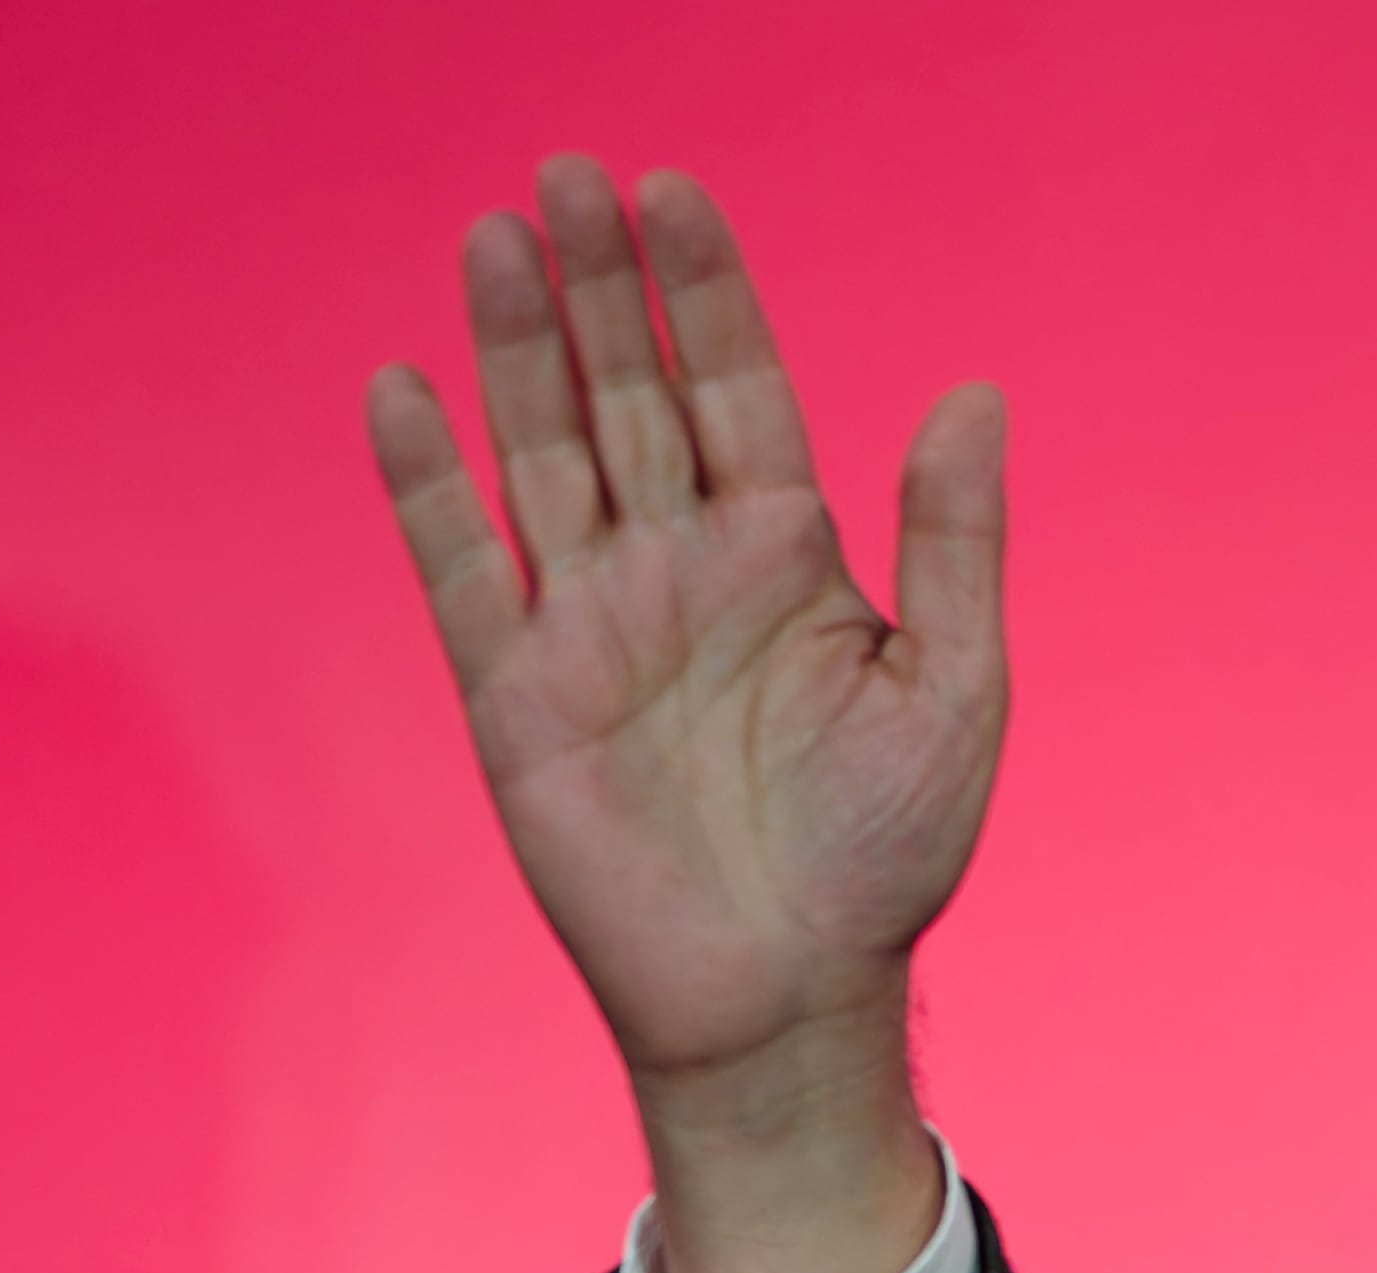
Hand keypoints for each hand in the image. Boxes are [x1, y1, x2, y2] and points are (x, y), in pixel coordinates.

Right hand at [366, 160, 1000, 1272]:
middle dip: (600, 287)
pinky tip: (401, 388)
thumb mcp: (955, 688)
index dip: (707, 293)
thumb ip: (955, 542)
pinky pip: (462, 562)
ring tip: (497, 236)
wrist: (788, 991)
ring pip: (544, 448)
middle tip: (568, 177)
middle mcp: (684, 567)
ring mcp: (594, 619)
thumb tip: (974, 392)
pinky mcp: (517, 687)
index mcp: (789, 556)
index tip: (676, 192)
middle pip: (631, 392)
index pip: (739, 388)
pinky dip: (428, 480)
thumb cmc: (885, 855)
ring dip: (515, 347)